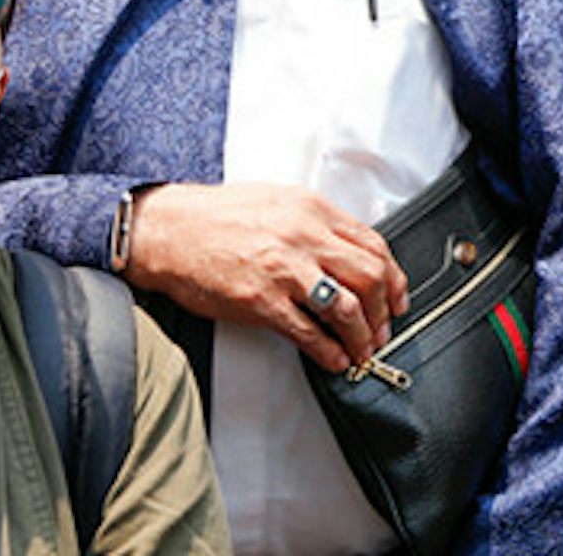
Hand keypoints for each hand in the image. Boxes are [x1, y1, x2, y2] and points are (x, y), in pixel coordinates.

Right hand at [125, 183, 409, 371]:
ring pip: (348, 308)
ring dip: (362, 337)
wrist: (166, 230)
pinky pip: (310, 333)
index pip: (374, 245)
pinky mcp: (262, 301)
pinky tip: (334, 361)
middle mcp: (303, 236)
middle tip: (382, 331)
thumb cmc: (214, 217)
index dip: (394, 278)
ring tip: (361, 351)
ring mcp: (284, 270)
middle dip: (384, 311)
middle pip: (371, 277)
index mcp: (311, 210)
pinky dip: (330, 353)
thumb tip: (346, 253)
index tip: (396, 298)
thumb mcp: (276, 201)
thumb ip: (314, 224)